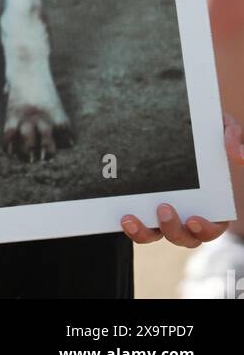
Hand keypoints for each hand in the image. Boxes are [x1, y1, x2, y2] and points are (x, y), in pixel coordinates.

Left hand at [121, 112, 243, 246]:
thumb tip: (240, 154)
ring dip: (143, 232)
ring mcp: (163, 214)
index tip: (194, 219)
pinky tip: (122, 216)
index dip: (205, 229)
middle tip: (163, 208)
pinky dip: (130, 226)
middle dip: (173, 228)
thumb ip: (231, 136)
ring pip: (154, 235)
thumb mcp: (220, 125)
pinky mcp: (142, 206)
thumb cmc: (203, 126)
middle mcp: (187, 215)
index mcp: (212, 204)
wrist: (169, 116)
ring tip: (130, 217)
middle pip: (183, 237)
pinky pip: (136, 224)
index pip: (213, 228)